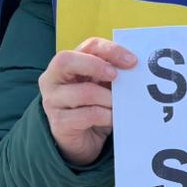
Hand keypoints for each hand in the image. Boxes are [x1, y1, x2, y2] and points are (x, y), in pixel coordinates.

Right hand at [39, 38, 137, 165]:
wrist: (82, 140)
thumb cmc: (93, 106)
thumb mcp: (102, 86)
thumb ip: (112, 74)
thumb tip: (134, 66)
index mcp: (66, 64)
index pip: (88, 46)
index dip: (111, 50)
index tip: (132, 61)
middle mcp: (53, 79)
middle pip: (67, 60)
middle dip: (97, 66)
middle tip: (116, 77)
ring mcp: (52, 101)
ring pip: (84, 92)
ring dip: (109, 99)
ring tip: (119, 105)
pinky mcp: (59, 123)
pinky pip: (89, 115)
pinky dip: (107, 116)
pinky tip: (113, 119)